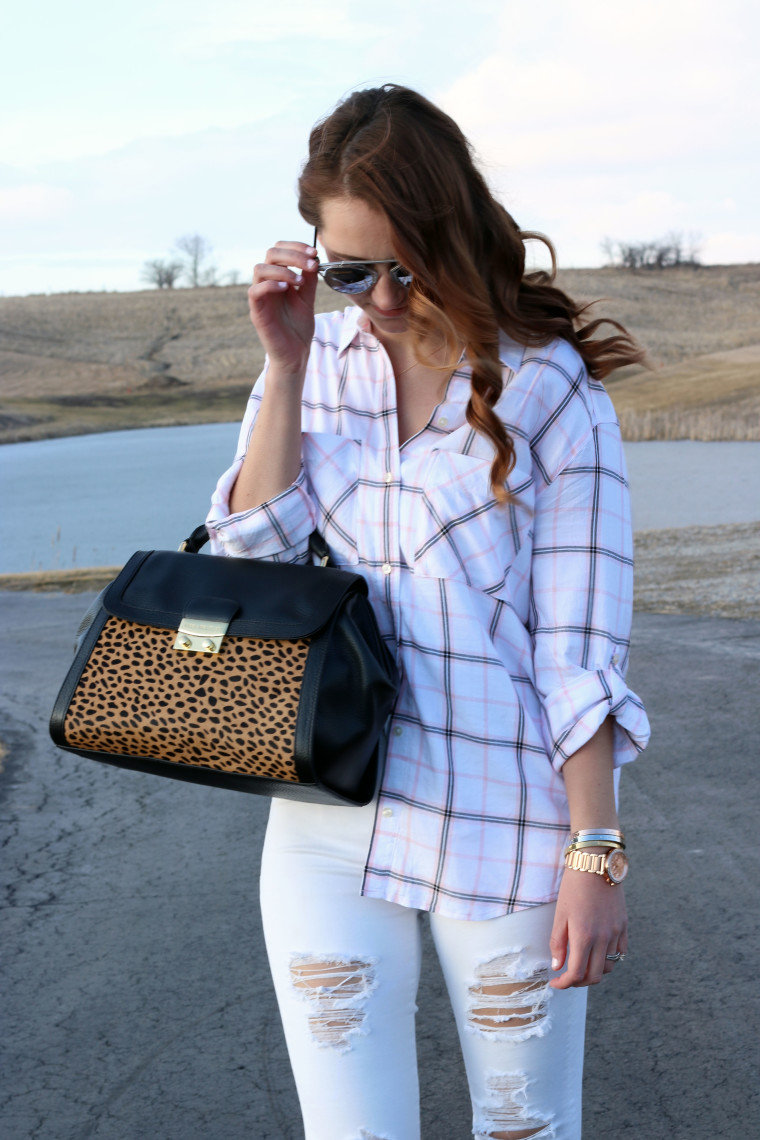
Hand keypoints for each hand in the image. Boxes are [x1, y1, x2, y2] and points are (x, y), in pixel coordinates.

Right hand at [248, 241, 319, 375]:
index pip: (280, 250)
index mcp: (279, 278)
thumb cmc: (299, 327)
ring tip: (300, 281)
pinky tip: (287, 289)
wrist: (295, 354)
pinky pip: (255, 291)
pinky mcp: (257, 311)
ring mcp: (261, 297)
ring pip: (259, 268)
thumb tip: (313, 257)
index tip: (314, 253)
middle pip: (270, 254)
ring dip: (283, 270)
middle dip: (292, 254)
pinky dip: (271, 285)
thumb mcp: (308, 298)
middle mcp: (268, 283)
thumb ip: (309, 279)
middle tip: (311, 264)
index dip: (296, 247)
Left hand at [549, 867, 627, 988]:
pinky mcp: (624, 926)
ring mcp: (616, 933)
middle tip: (567, 977)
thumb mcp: (560, 914)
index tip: (555, 983)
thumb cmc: (573, 887)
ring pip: (609, 967)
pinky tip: (598, 954)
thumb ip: (558, 943)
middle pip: (594, 976)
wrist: (596, 863)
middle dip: (578, 982)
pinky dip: (609, 960)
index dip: (564, 984)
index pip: (576, 974)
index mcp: (583, 936)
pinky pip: (620, 953)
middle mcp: (603, 938)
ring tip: (582, 965)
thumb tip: (557, 967)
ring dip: (594, 972)